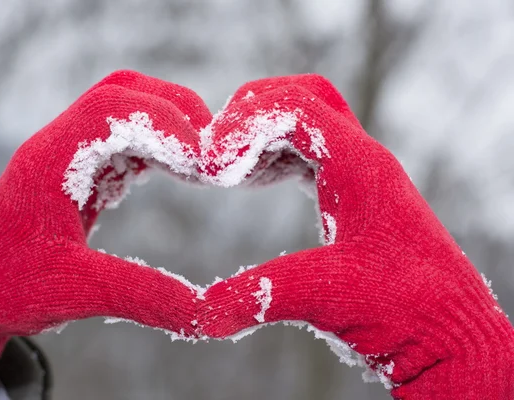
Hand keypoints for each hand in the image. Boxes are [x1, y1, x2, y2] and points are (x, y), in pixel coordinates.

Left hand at [0, 71, 211, 379]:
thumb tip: (206, 312)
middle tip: (213, 150)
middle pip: (121, 94)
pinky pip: (121, 140)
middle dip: (174, 112)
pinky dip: (156, 146)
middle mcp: (58, 146)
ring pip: (123, 111)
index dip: (165, 120)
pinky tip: (178, 171)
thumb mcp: (78, 293)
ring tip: (201, 160)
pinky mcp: (77, 171)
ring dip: (167, 126)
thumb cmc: (10, 291)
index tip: (203, 157)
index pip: (111, 106)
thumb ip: (144, 296)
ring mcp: (67, 155)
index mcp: (49, 159)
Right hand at [199, 74, 513, 398]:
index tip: (212, 164)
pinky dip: (276, 155)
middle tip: (218, 149)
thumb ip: (261, 296)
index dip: (245, 124)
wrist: (448, 334)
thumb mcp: (328, 297)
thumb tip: (197, 313)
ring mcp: (360, 175)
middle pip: (304, 98)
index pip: (297, 108)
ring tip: (228, 167)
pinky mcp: (354, 194)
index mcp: (361, 167)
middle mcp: (363, 160)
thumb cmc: (407, 313)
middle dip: (253, 113)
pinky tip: (254, 180)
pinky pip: (310, 153)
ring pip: (307, 123)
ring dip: (263, 133)